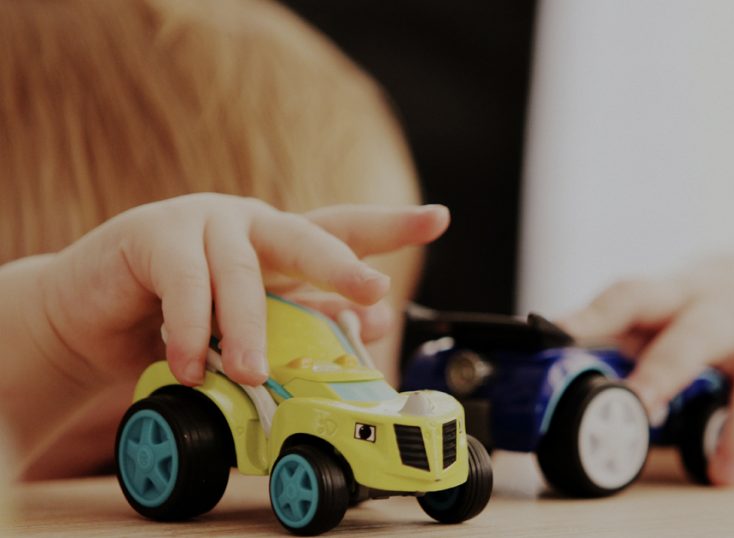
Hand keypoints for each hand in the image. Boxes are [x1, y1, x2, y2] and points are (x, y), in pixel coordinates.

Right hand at [38, 193, 448, 388]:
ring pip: (243, 274)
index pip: (342, 228)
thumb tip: (369, 324)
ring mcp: (202, 222)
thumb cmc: (180, 322)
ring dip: (251, 330)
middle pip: (306, 236)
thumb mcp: (249, 326)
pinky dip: (192, 330)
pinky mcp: (152, 235)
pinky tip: (192, 364)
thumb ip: (302, 320)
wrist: (90, 319)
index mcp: (279, 242)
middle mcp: (249, 224)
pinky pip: (184, 285)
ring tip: (254, 373)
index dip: (391, 225)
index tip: (439, 218)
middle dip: (343, 264)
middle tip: (371, 289)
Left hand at [559, 256, 733, 485]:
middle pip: (697, 333)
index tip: (558, 333)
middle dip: (669, 369)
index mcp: (674, 296)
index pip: (631, 295)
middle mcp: (725, 311)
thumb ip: (613, 339)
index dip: (594, 314)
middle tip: (642, 408)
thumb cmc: (697, 311)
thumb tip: (543, 369)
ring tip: (724, 474)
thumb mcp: (656, 314)